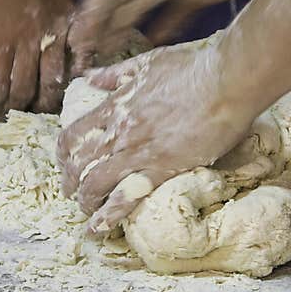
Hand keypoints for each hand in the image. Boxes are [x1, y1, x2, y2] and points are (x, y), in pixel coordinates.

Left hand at [0, 0, 70, 113]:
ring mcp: (53, 36)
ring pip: (53, 81)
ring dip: (47, 100)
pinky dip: (74, 76)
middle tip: (18, 113)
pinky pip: (77, 59)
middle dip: (20, 107)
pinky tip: (69, 85)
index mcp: (0, 40)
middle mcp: (27, 42)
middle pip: (26, 89)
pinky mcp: (72, 27)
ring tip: (42, 108)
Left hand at [57, 38, 258, 232]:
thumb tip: (89, 78)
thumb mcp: (145, 63)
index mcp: (115, 106)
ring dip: (85, 200)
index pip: (73, 135)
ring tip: (85, 210)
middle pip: (79, 164)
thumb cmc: (191, 68)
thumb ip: (114, 74)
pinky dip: (109, 215)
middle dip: (70, 182)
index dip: (64, 153)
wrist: (225, 81)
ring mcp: (139, 153)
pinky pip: (126, 198)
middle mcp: (120, 132)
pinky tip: (99, 227)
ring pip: (95, 184)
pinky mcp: (162, 170)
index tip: (65, 162)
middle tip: (70, 192)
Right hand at [68, 0, 279, 74]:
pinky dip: (157, 33)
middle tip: (83, 54)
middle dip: (97, 28)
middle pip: (117, 4)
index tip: (75, 40)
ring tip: (106, 54)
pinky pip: (168, 18)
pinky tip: (149, 49)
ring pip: (137, 12)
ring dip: (119, 32)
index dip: (88, 15)